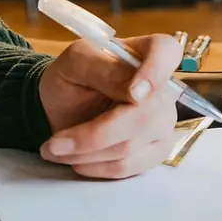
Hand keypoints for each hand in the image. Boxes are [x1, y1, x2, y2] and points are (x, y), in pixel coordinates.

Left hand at [37, 35, 184, 178]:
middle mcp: (162, 88)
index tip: (133, 95)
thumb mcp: (76, 63)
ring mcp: (162, 121)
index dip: (156, 72)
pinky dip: (95, 167)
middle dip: (93, 135)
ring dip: (85, 154)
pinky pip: (129, 167)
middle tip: (54, 144)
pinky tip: (77, 159)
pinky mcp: (155, 151)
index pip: (167, 52)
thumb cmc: (70, 78)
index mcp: (146, 53)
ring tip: (56, 149)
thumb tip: (137, 92)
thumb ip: (105, 69)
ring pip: (129, 147)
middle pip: (143, 117)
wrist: (60, 106)